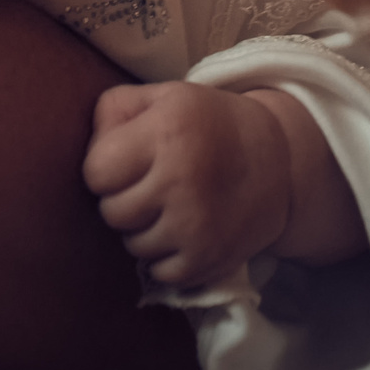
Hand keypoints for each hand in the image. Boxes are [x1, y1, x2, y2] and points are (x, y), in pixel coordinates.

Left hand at [82, 83, 292, 290]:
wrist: (279, 160)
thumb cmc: (206, 124)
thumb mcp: (162, 97)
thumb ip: (113, 111)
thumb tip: (90, 153)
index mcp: (167, 131)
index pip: (96, 173)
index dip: (105, 169)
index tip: (127, 162)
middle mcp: (182, 178)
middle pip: (112, 212)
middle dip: (123, 200)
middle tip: (150, 186)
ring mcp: (197, 224)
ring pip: (133, 245)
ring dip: (144, 230)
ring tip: (170, 207)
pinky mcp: (211, 258)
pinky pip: (161, 272)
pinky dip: (166, 258)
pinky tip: (183, 232)